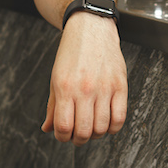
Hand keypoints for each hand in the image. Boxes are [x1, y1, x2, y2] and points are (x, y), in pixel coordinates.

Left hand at [42, 13, 126, 143]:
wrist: (91, 28)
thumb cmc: (72, 53)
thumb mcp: (55, 78)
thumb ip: (53, 106)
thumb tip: (48, 129)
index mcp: (65, 88)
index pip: (64, 127)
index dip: (62, 137)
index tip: (63, 135)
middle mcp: (85, 89)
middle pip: (84, 131)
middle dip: (79, 140)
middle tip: (78, 135)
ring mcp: (104, 88)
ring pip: (102, 128)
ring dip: (96, 135)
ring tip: (92, 128)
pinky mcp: (120, 85)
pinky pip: (120, 117)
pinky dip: (113, 127)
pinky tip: (106, 123)